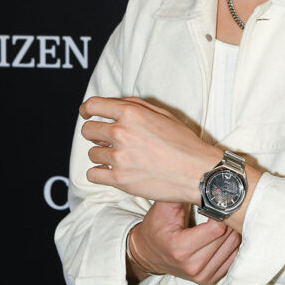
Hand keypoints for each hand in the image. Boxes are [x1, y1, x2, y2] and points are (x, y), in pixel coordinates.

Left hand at [80, 96, 219, 202]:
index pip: (93, 105)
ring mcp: (119, 158)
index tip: (87, 114)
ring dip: (102, 155)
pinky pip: (93, 175)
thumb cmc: (184, 143)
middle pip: (88, 130)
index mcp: (131, 114)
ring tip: (120, 158)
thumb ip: (136, 106)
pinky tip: (112, 172)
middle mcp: (121, 133)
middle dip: (95, 134)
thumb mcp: (163, 114)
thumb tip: (115, 104)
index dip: (87, 109)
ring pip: (92, 154)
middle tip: (107, 140)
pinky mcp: (119, 180)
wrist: (197, 172)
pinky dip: (99, 174)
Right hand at [128, 202, 239, 284]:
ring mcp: (201, 275)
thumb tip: (207, 183)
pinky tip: (224, 234)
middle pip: (227, 238)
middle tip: (224, 208)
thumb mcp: (164, 206)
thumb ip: (183, 193)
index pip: (216, 229)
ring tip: (224, 219)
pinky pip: (232, 259)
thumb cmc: (156, 227)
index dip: (220, 213)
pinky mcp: (208, 279)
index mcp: (180, 248)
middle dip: (228, 221)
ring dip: (232, 232)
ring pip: (233, 248)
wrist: (148, 253)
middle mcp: (192, 266)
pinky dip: (231, 245)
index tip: (218, 203)